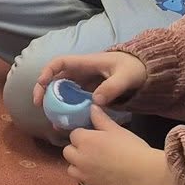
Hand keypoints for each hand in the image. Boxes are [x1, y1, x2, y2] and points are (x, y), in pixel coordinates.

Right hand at [34, 50, 149, 108]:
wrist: (145, 72)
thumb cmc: (134, 69)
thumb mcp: (125, 77)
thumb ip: (112, 87)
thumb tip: (95, 101)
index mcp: (85, 63)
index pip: (60, 62)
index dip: (48, 71)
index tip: (43, 83)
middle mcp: (80, 72)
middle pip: (55, 78)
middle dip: (43, 89)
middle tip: (39, 105)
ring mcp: (84, 83)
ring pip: (62, 90)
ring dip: (53, 102)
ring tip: (50, 117)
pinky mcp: (88, 93)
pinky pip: (73, 100)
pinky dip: (66, 109)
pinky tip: (66, 121)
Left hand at [62, 110, 173, 184]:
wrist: (147, 175)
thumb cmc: (133, 148)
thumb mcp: (117, 130)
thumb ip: (101, 119)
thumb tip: (92, 107)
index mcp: (85, 141)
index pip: (74, 134)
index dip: (84, 134)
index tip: (95, 136)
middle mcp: (80, 159)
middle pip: (68, 152)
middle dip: (77, 149)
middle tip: (93, 149)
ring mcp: (85, 176)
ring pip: (72, 169)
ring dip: (78, 165)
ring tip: (94, 164)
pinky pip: (85, 182)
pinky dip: (90, 178)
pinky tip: (104, 176)